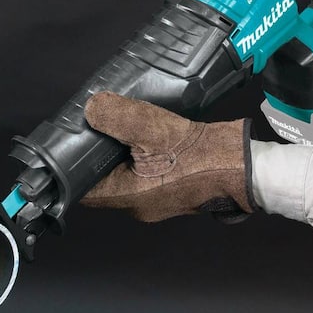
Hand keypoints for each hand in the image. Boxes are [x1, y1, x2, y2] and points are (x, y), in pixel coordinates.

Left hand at [80, 92, 256, 222]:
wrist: (246, 166)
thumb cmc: (203, 155)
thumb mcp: (156, 129)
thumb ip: (120, 118)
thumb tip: (91, 108)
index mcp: (130, 196)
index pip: (84, 190)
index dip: (70, 170)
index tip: (66, 146)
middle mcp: (139, 204)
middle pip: (103, 181)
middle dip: (95, 157)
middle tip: (90, 127)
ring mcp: (157, 198)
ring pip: (124, 176)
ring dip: (117, 154)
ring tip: (113, 125)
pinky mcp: (171, 188)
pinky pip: (143, 173)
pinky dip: (137, 155)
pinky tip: (141, 133)